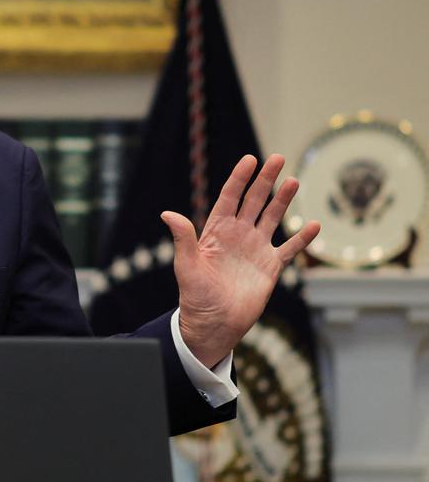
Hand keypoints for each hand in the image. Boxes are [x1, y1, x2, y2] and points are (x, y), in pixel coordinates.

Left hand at [162, 154, 319, 367]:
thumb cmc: (195, 296)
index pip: (230, 198)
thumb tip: (167, 213)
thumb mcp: (186, 265)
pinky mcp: (270, 267)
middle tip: (278, 158)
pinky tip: (314, 225)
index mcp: (216, 232)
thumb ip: (183, 238)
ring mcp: (255, 249)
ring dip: (283, 200)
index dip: (239, 178)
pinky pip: (290, 248)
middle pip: (254, 201)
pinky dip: (302, 238)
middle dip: (265, 180)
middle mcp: (237, 236)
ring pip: (272, 218)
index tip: (249, 160)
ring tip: (294, 181)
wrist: (213, 323)